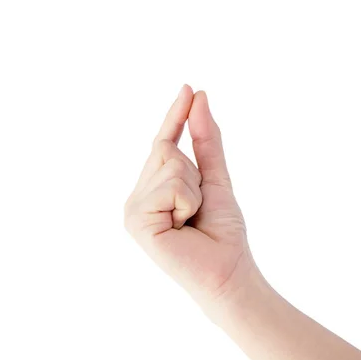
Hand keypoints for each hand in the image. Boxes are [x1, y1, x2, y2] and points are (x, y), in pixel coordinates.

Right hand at [124, 85, 257, 310]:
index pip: (163, 143)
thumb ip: (206, 141)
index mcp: (151, 188)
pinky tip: (182, 226)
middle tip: (197, 209)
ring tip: (190, 219)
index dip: (176, 115)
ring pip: (170, 165)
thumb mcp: (216, 178)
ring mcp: (132, 209)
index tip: (190, 87)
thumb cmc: (221, 232)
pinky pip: (171, 186)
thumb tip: (200, 98)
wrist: (227, 272)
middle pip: (167, 150)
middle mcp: (137, 196)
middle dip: (195, 174)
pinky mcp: (136, 220)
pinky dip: (188, 202)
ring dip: (194, 190)